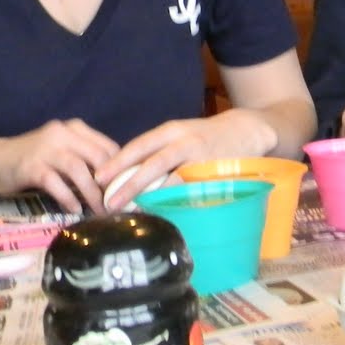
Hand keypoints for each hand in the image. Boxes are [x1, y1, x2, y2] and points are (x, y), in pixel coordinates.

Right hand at [0, 118, 119, 213]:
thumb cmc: (34, 161)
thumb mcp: (63, 153)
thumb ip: (86, 162)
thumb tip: (116, 185)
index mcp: (75, 129)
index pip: (108, 146)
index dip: (121, 171)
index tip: (126, 191)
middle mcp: (62, 133)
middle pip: (97, 157)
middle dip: (110, 184)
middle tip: (116, 205)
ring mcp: (45, 148)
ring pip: (78, 169)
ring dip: (92, 193)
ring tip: (99, 211)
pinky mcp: (31, 166)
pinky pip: (55, 183)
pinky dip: (68, 198)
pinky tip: (75, 210)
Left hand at [96, 113, 271, 210]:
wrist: (245, 129)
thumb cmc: (204, 136)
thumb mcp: (179, 135)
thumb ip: (156, 150)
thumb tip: (123, 173)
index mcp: (171, 131)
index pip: (139, 146)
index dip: (118, 162)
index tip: (99, 178)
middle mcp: (184, 142)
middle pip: (152, 164)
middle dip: (129, 185)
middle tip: (109, 202)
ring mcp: (201, 159)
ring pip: (172, 180)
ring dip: (151, 198)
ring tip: (133, 212)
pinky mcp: (215, 174)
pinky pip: (192, 192)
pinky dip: (176, 203)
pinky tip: (163, 214)